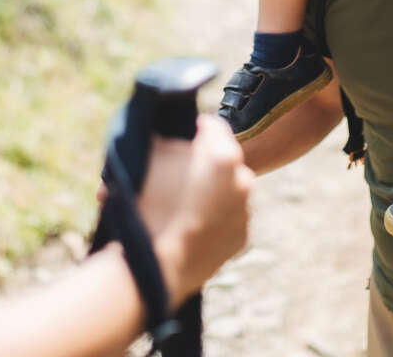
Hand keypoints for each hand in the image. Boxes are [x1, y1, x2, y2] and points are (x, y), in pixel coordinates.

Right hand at [138, 116, 251, 305]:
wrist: (154, 264)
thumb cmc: (147, 204)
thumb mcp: (148, 157)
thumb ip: (166, 138)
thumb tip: (171, 134)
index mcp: (223, 154)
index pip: (212, 127)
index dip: (192, 130)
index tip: (176, 139)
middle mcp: (243, 180)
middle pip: (222, 159)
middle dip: (202, 163)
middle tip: (175, 173)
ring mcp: (245, 211)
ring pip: (227, 190)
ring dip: (210, 191)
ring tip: (180, 204)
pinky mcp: (241, 238)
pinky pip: (228, 218)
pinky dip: (214, 218)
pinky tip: (189, 225)